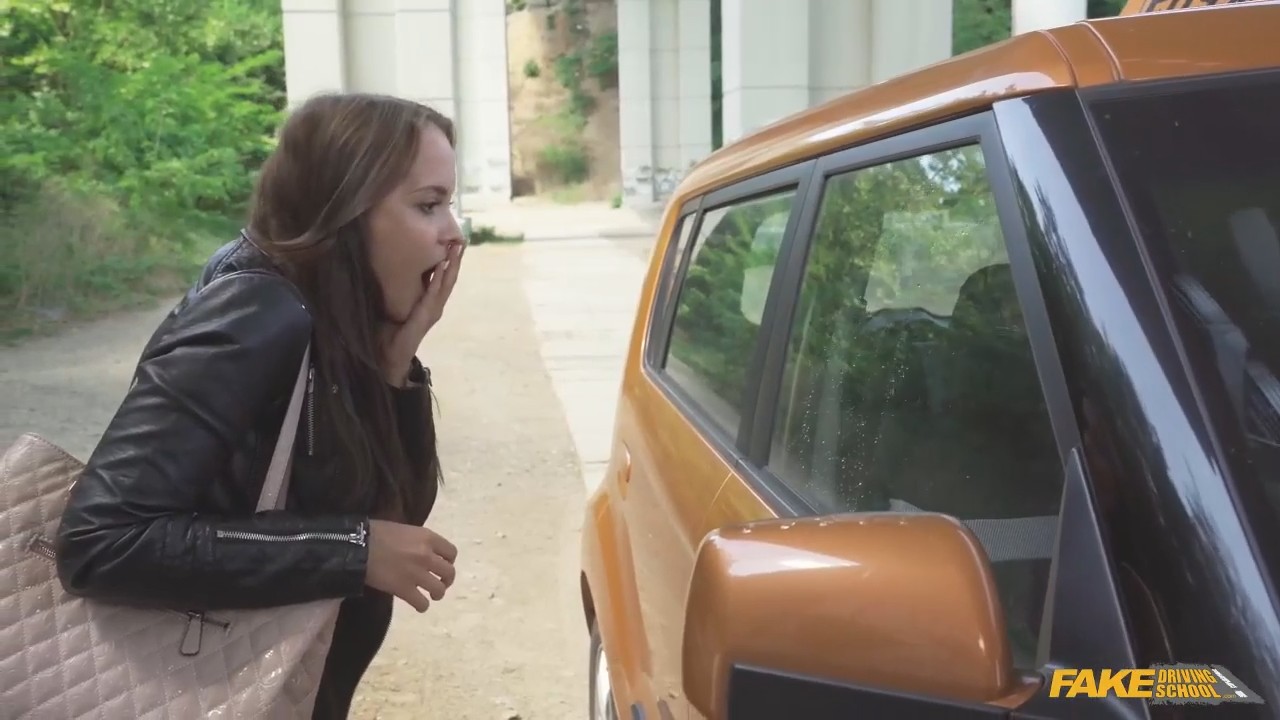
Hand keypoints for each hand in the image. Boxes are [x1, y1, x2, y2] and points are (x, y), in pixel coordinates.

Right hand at [365, 519, 457, 611]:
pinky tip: (418, 605)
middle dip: (446, 580)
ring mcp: (417, 574)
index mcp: (427, 537)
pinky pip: (422, 603)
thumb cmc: (375, 533)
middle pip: (449, 572)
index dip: (449, 560)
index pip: (451, 552)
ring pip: (439, 589)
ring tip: (431, 596)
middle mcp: (427, 555)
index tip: (443, 565)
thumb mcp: (402, 529)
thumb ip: (416, 539)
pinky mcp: (404, 590)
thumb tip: (419, 547)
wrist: (356, 547)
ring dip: (437, 594)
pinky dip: (422, 606)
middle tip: (439, 583)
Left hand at [380, 242, 463, 385]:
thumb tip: (392, 269)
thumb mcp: (395, 307)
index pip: (442, 279)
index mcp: (429, 303)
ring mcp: (433, 311)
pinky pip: (434, 294)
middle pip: (449, 279)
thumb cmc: (390, 334)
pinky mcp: (426, 316)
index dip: (448, 262)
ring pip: (446, 284)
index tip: (452, 243)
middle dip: (455, 260)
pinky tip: (442, 266)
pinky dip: (439, 278)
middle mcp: (435, 306)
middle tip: (460, 240)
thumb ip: (400, 292)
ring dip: (451, 266)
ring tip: (455, 249)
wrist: (389, 357)